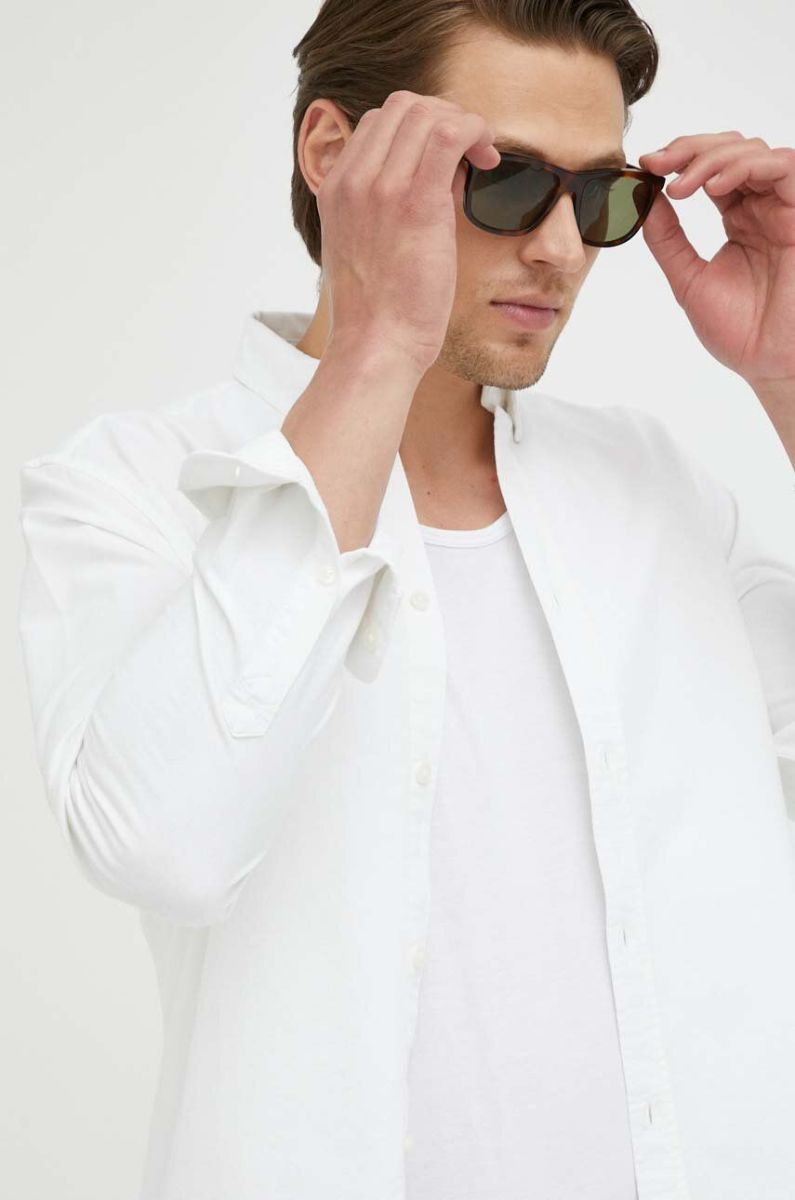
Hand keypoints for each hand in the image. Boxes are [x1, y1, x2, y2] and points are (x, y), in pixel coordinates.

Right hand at [315, 90, 499, 375]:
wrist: (374, 347)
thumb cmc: (378, 313)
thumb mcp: (368, 249)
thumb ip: (391, 208)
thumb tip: (441, 176)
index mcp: (336, 190)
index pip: (376, 124)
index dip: (417, 128)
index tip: (445, 157)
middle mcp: (353, 181)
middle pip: (400, 107)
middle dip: (443, 116)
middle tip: (470, 150)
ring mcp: (380, 188)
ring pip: (426, 111)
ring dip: (463, 123)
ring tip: (483, 154)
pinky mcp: (416, 203)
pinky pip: (450, 133)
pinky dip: (476, 131)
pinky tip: (489, 157)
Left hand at [638, 133, 794, 393]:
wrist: (769, 362)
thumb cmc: (739, 330)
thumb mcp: (688, 278)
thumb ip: (668, 239)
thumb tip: (643, 200)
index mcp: (738, 217)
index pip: (709, 169)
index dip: (678, 159)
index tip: (645, 166)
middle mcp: (762, 206)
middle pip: (729, 149)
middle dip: (689, 149)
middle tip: (657, 164)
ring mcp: (782, 208)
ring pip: (752, 152)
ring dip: (711, 158)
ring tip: (683, 187)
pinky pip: (783, 167)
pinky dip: (746, 166)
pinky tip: (714, 188)